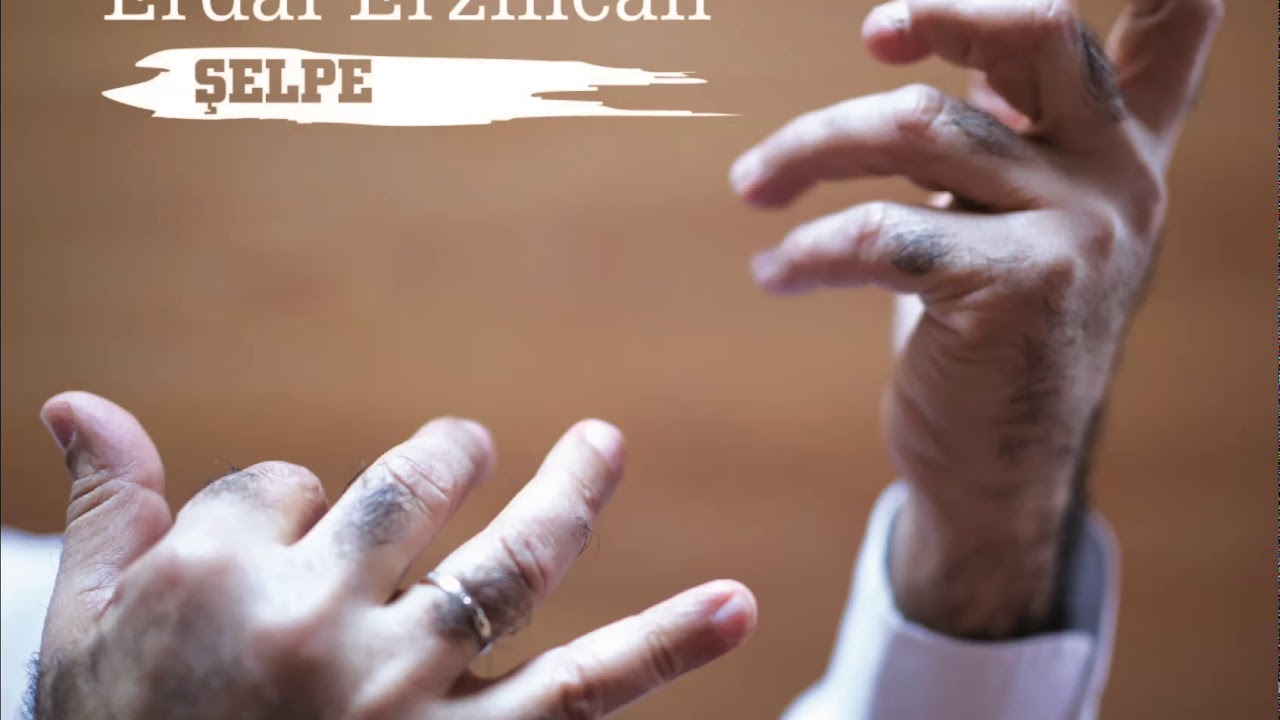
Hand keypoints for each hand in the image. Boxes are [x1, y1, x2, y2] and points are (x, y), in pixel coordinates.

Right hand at [33, 392, 755, 718]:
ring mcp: (400, 692)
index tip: (281, 541)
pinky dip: (666, 645)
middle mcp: (316, 623)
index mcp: (219, 578)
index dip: (286, 504)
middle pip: (408, 492)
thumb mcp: (84, 633)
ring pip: (507, 563)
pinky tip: (734, 605)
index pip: (284, 483)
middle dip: (443, 457)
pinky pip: (580, 693)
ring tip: (603, 445)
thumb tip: (80, 402)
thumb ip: (107, 512)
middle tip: (469, 446)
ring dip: (568, 495)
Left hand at [731, 0, 1219, 637]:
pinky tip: (776, 273)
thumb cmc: (989, 337)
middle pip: (1036, 36)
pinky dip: (809, 248)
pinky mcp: (1013, 292)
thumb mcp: (1014, 228)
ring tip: (752, 187)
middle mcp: (1112, 180)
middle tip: (870, 38)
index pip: (1166, 40)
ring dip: (810, 149)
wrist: (999, 471)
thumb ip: (1000, 145)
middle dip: (941, 17)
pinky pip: (882, 232)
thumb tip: (906, 59)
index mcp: (1117, 154)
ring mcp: (1073, 234)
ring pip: (919, 128)